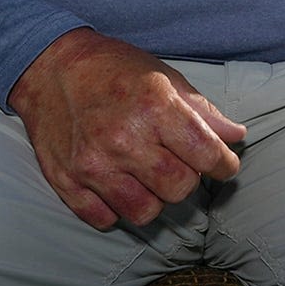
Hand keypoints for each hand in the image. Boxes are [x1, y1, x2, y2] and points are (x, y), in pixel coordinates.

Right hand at [8, 28, 246, 230]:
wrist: (50, 66)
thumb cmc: (114, 70)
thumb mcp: (165, 77)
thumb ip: (202, 111)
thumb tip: (235, 137)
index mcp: (155, 107)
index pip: (208, 156)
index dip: (224, 165)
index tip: (222, 164)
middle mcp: (124, 138)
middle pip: (179, 189)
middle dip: (187, 179)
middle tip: (178, 164)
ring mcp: (93, 164)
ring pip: (145, 212)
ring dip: (153, 198)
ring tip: (147, 176)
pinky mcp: (67, 181)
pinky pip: (104, 219)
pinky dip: (115, 208)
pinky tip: (117, 185)